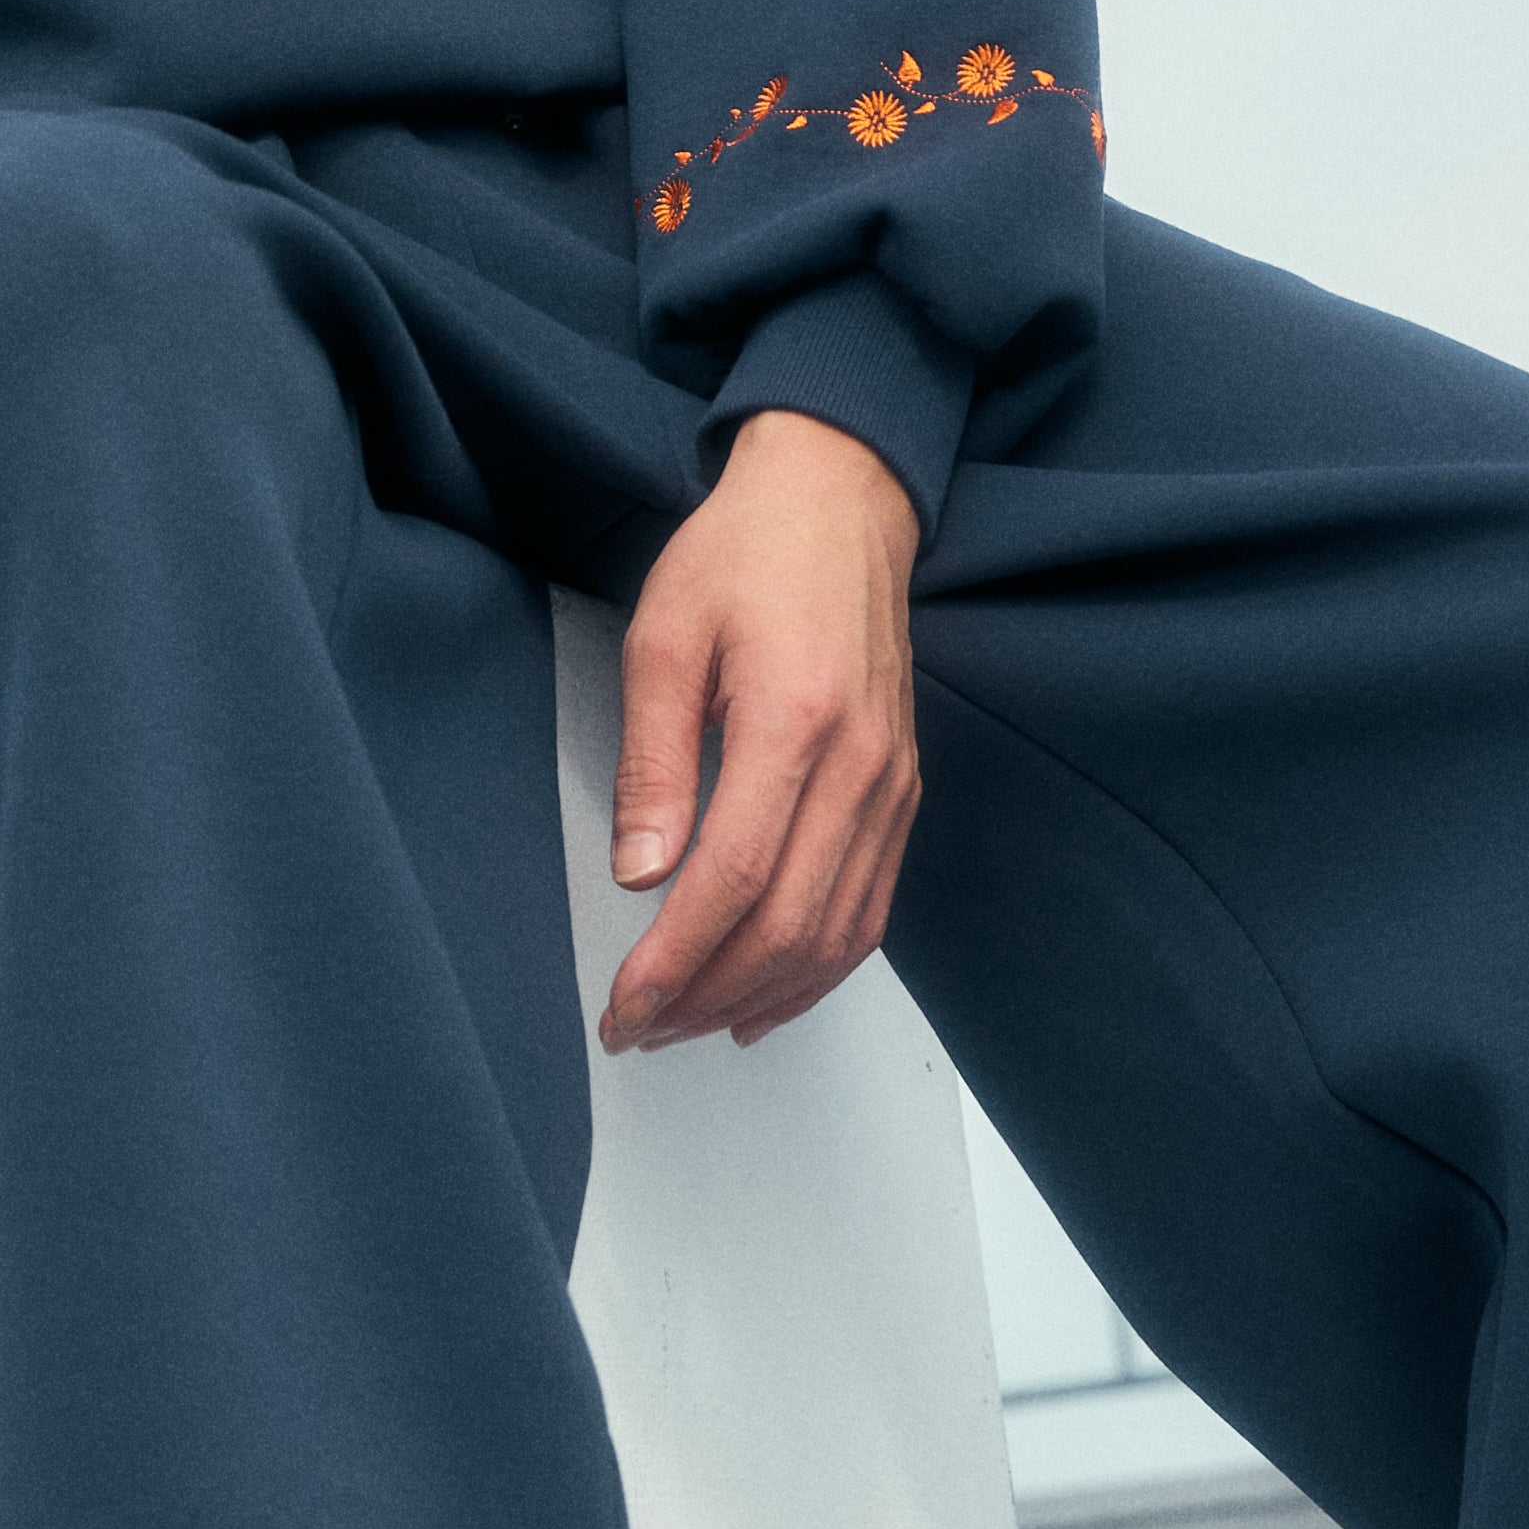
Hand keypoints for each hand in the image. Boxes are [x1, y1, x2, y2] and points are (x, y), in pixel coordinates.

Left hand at [600, 408, 922, 1053]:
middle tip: (640, 1030)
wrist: (842, 498)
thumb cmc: (743, 555)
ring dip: (761, 997)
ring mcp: (893, 785)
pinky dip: (819, 970)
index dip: (676, 961)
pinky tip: (765, 997)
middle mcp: (860, 766)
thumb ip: (653, 762)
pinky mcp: (903, 792)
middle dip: (708, 997)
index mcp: (795, 720)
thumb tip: (641, 875)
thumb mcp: (665, 636)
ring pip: (838, 934)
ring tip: (689, 1025)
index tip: (624, 1007)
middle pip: (790, 926)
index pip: (734, 880)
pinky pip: (870, 908)